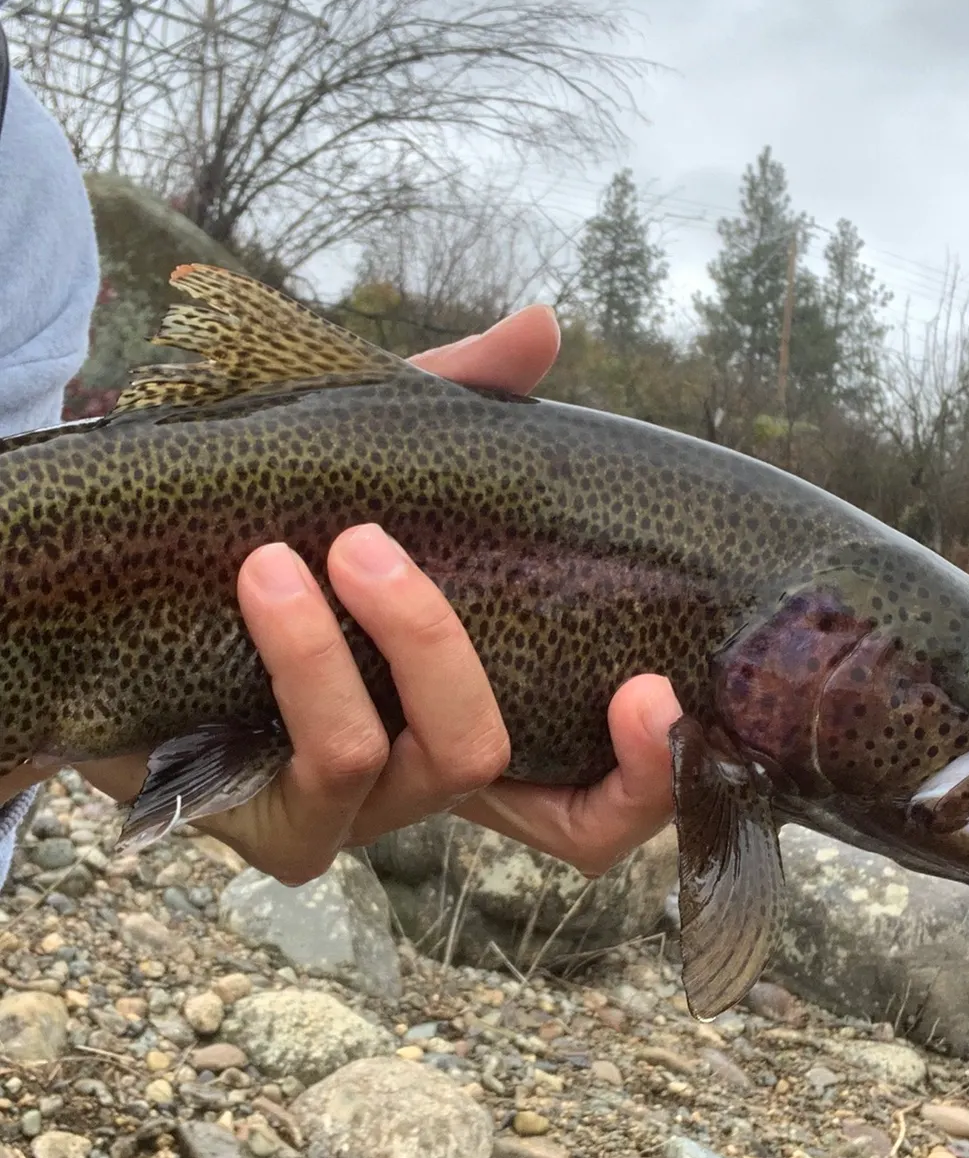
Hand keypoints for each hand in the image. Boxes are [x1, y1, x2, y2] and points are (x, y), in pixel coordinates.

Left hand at [73, 305, 680, 882]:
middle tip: (369, 544)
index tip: (650, 689)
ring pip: (408, 765)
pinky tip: (258, 581)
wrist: (128, 595)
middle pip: (493, 762)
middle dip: (440, 653)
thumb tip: (541, 326)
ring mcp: (358, 814)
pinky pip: (322, 769)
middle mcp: (431, 776)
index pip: (597, 801)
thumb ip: (463, 408)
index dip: (646, 771)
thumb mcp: (377, 470)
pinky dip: (302, 669)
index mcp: (480, 708)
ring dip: (351, 653)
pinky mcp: (280, 831)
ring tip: (279, 558)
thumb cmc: (284, 534)